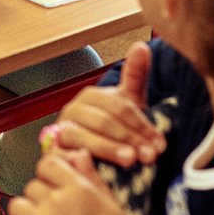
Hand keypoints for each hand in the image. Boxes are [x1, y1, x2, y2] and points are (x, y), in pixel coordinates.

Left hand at [0, 150, 129, 214]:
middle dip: (40, 200)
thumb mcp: (113, 210)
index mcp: (78, 188)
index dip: (49, 175)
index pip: (47, 163)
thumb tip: (79, 153)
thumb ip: (93, 179)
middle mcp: (55, 201)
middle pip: (32, 185)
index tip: (54, 189)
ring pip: (16, 204)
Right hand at [52, 42, 163, 166]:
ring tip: (131, 161)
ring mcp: (61, 130)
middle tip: (151, 155)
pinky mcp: (54, 152)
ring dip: (109, 149)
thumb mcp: (129, 104)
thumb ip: (136, 75)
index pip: (118, 107)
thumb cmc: (114, 132)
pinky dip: (82, 160)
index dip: (141, 125)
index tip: (160, 144)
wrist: (93, 160)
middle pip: (103, 121)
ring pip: (84, 136)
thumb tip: (141, 45)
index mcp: (91, 97)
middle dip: (130, 138)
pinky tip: (98, 169)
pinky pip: (66, 154)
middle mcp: (72, 110)